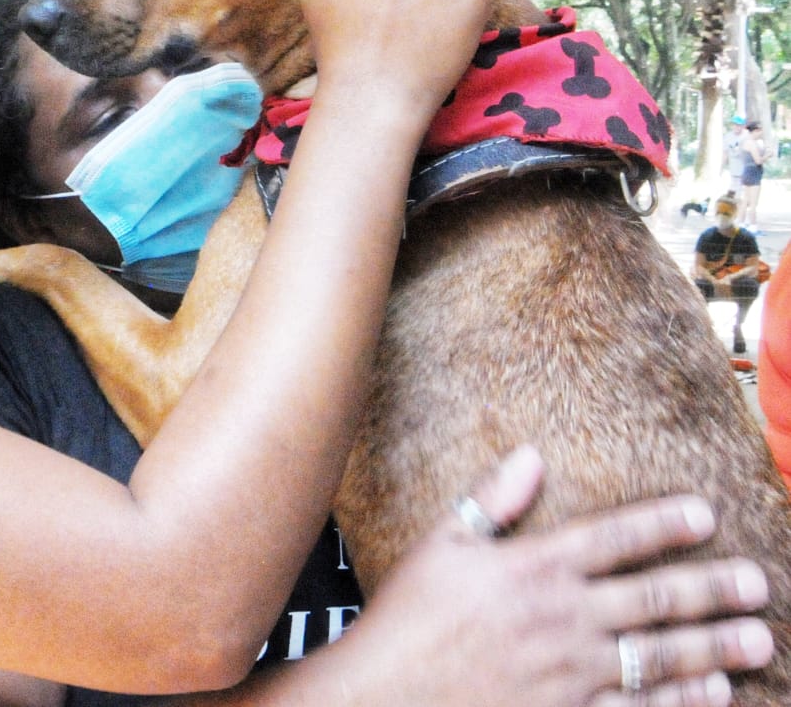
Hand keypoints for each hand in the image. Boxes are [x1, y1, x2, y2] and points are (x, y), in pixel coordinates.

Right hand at [346, 447, 771, 706]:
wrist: (385, 695)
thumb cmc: (406, 620)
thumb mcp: (439, 548)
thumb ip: (490, 501)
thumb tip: (530, 455)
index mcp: (532, 568)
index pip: (613, 537)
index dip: (663, 523)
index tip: (705, 514)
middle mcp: (562, 618)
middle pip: (655, 599)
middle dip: (712, 589)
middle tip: (757, 584)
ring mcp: (571, 673)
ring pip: (661, 657)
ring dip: (713, 648)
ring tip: (756, 641)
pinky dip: (682, 701)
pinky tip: (712, 692)